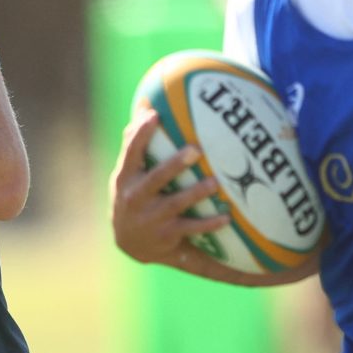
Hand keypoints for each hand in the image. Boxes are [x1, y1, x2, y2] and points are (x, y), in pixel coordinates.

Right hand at [108, 108, 226, 264]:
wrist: (128, 242)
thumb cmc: (132, 196)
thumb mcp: (126, 175)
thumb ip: (135, 147)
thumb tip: (144, 109)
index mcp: (126, 178)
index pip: (131, 153)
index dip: (141, 134)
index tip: (154, 115)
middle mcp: (136, 198)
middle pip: (156, 179)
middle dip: (174, 165)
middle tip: (195, 150)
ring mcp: (152, 218)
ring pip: (176, 204)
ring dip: (195, 193)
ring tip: (215, 182)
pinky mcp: (166, 235)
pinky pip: (191, 228)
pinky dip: (209, 224)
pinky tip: (226, 217)